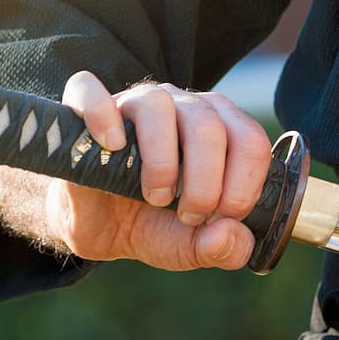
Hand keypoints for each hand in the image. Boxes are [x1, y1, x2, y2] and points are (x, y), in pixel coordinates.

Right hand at [45, 71, 272, 270]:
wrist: (95, 225)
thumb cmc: (149, 223)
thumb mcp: (188, 247)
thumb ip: (220, 248)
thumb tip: (233, 236)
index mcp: (219, 130)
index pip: (250, 140)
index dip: (243, 186)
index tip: (222, 219)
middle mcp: (182, 106)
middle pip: (208, 126)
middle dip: (205, 184)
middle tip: (189, 215)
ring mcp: (134, 103)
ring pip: (157, 105)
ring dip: (160, 163)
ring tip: (155, 196)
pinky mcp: (88, 109)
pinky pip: (89, 91)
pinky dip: (101, 116)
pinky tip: (111, 147)